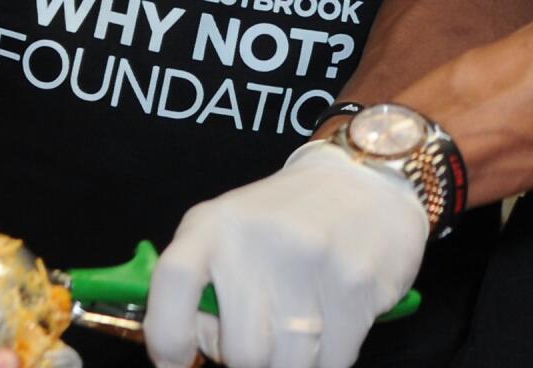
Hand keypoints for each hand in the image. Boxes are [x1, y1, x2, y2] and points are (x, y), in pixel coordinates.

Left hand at [144, 145, 427, 367]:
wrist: (365, 183)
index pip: (174, 281)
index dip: (167, 335)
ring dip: (289, 362)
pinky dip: (326, 360)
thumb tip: (184, 355)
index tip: (176, 362)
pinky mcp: (356, 287)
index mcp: (215, 224)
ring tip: (296, 328)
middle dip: (248, 358)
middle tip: (261, 333)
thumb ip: (200, 287)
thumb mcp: (228, 232)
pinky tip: (329, 324)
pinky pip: (330, 365)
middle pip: (240, 351)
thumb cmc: (285, 220)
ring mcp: (311, 263)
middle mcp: (260, 239)